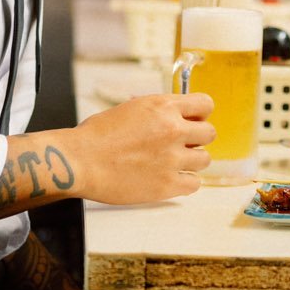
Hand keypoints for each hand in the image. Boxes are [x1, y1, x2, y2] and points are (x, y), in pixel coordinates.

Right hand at [68, 92, 216, 203]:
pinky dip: (186, 182)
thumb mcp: (131, 108)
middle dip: (197, 138)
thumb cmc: (96, 135)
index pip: (205, 104)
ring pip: (204, 159)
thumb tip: (175, 114)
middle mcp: (172, 130)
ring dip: (191, 161)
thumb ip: (158, 111)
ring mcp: (172, 158)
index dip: (200, 114)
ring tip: (171, 163)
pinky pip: (195, 184)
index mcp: (163, 107)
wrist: (79, 161)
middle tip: (181, 144)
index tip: (192, 121)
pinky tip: (170, 178)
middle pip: (210, 133)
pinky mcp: (167, 184)